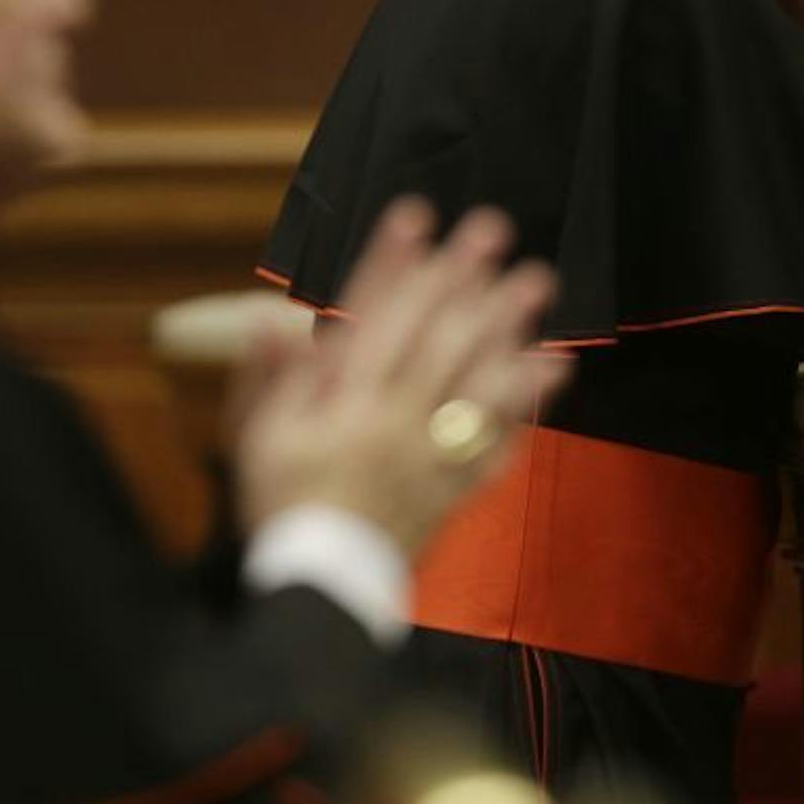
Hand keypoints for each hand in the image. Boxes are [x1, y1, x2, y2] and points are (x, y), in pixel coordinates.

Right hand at [234, 199, 567, 557]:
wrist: (318, 586)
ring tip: (535, 290)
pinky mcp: (452, 488)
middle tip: (496, 235)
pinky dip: (523, 408)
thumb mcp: (255, 439)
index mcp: (342, 405)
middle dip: (464, 282)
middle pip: (435, 340)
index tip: (417, 217)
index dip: (393, 264)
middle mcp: (392, 422)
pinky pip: (495, 445)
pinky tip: (548, 371)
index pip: (370, 319)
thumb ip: (270, 379)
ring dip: (509, 332)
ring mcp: (429, 456)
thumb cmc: (280, 503)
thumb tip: (271, 320)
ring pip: (475, 384)